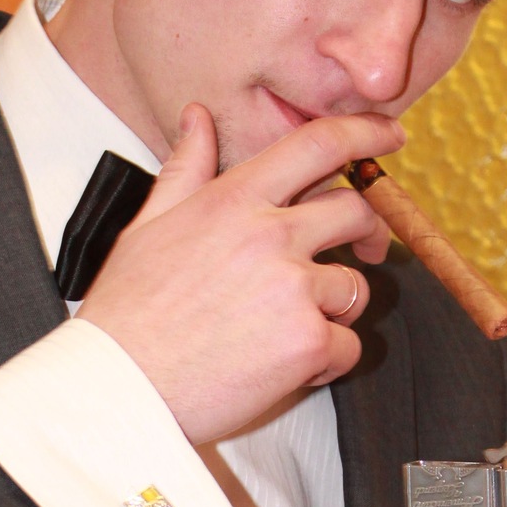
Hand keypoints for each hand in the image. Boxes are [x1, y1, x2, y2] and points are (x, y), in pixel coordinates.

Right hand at [78, 103, 401, 443]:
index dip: (364, 132)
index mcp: (232, 200)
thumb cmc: (126, 316)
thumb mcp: (147, 227)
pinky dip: (324, 362)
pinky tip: (280, 368)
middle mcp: (270, 235)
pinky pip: (348, 345)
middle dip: (367, 231)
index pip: (317, 144)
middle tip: (363, 250)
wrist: (118, 388)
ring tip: (284, 332)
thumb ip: (185, 170)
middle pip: (355, 211)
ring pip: (354, 288)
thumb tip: (197, 118)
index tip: (388, 135)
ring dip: (333, 310)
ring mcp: (293, 289)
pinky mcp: (307, 342)